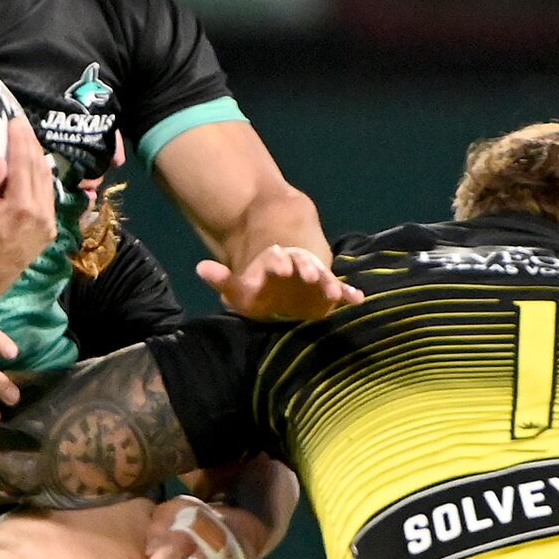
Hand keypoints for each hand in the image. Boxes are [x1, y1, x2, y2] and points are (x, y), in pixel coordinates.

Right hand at [0, 114, 57, 303]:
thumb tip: (0, 160)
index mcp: (19, 207)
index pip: (22, 163)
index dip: (19, 139)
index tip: (14, 121)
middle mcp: (39, 214)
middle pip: (38, 168)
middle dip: (30, 143)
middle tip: (21, 124)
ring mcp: (47, 224)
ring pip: (47, 182)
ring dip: (38, 158)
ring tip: (28, 140)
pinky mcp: (48, 231)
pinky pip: (49, 197)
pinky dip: (43, 177)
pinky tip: (36, 166)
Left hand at [196, 246, 361, 320]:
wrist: (280, 291)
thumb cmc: (260, 291)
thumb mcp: (239, 290)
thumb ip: (222, 280)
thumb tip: (200, 267)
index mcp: (276, 263)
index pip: (276, 259)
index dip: (277, 262)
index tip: (279, 266)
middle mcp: (298, 267)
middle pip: (303, 264)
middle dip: (306, 268)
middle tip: (310, 274)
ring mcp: (315, 279)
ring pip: (323, 277)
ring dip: (328, 282)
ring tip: (333, 290)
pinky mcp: (327, 293)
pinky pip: (341, 292)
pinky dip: (349, 294)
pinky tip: (357, 299)